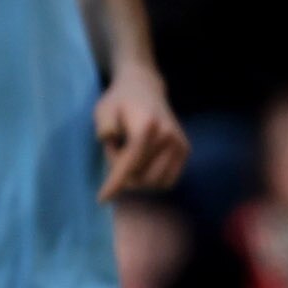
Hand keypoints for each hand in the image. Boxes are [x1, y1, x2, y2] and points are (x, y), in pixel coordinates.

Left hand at [94, 62, 188, 198]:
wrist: (144, 88)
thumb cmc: (120, 101)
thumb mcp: (103, 110)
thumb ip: (104, 127)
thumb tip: (109, 140)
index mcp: (146, 126)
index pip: (130, 163)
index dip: (115, 184)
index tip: (102, 199)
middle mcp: (167, 136)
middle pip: (141, 177)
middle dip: (123, 175)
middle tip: (116, 155)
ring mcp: (179, 144)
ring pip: (155, 182)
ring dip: (138, 178)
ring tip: (130, 158)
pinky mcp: (185, 150)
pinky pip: (168, 181)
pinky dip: (153, 180)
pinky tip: (144, 164)